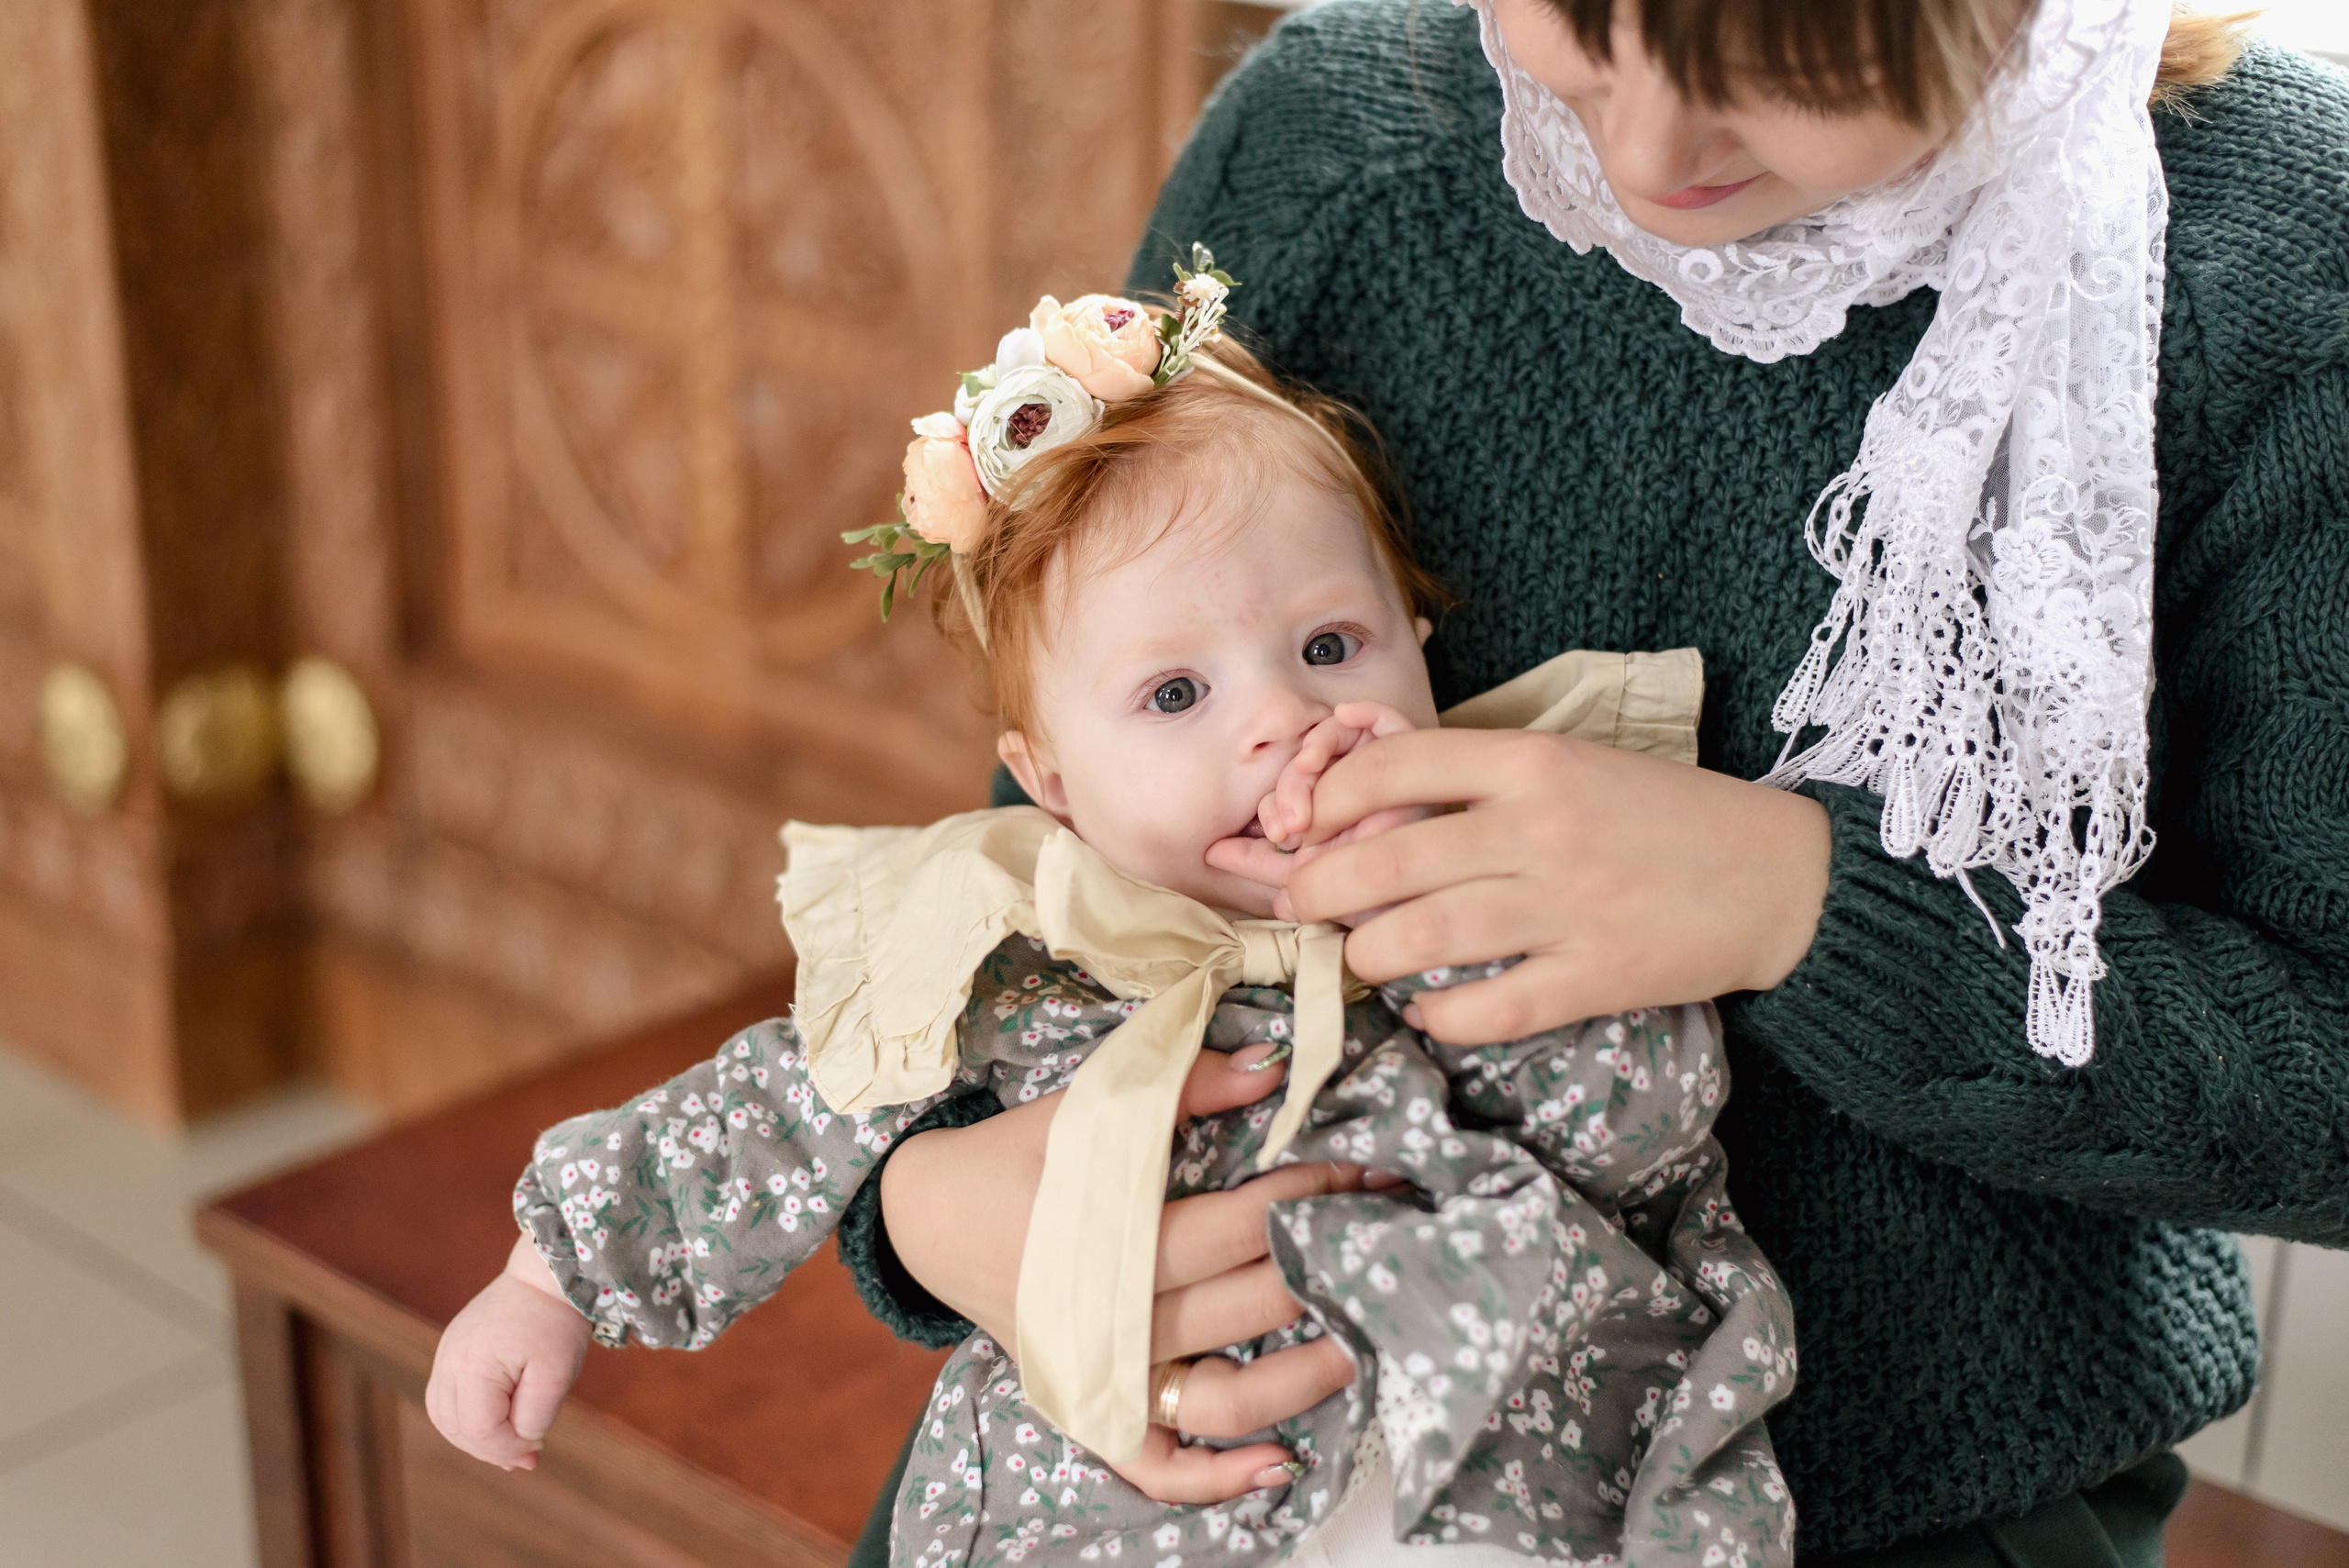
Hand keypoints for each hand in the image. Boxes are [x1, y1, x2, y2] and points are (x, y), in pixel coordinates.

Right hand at [426, 1234, 592, 1469]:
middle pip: (455, 1428)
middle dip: (492, 1449)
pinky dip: (467, 1418)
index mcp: (473, 1364)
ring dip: (475, 1438)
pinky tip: (498, 1425)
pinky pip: (447, 1397)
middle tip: (530, 1458)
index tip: (539, 1447)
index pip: (479, 1430)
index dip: (508, 1448)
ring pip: (445, 1417)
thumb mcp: (557, 1374)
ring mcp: (446, 1353)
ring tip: (513, 1447)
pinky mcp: (452, 1350)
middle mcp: (450, 1360)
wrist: (547, 1275)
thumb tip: (520, 1444)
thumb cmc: (556, 1323)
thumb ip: (536, 1416)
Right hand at [881, 1043, 1377, 1502]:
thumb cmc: (1018, 1156)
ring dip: (1302, 1378)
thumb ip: (1183, 1085)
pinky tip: (1281, 1464)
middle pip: (1243, 1305)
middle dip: (1328, 1264)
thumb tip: (1278, 1067)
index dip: (1309, 1194)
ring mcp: (1103, 1374)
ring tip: (1369, 1341)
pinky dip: (1216, 1479)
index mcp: (1105, 1237)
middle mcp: (1108, 1319)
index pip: (1234, 1225)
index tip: (1367, 1165)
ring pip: (1220, 1398)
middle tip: (1393, 1233)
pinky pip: (1157, 1465)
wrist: (929, 1220)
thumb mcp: (1088, 1104)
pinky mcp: (1092, 1408)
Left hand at [1205, 702, 1431, 918]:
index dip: (1277, 801)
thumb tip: (1211, 850)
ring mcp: (1395, 773)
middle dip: (1290, 785)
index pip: (1300, 780)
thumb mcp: (1304, 882)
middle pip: (1318, 756)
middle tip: (1287, 825)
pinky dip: (1364, 711)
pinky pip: (1391, 719)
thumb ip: (1260, 863)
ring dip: (1314, 754)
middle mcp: (1368, 789)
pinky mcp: (1424, 761)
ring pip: (1341, 736)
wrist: (1419, 920)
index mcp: (1340, 810)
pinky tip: (1344, 716)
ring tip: (1310, 793)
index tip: (1274, 834)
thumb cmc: (1367, 909)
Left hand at [1281, 728, 1830, 1043]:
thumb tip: (1374, 816)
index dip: (1329, 799)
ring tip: (1355, 961)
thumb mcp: (1573, 765)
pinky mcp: (1595, 976)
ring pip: (1421, 935)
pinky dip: (1440, 1015)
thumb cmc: (1662, 816)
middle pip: (1386, 860)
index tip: (1308, 828)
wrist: (1779, 875)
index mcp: (1532, 762)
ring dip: (1366, 956)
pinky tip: (1427, 1008)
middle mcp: (1540, 828)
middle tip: (1303, 908)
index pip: (1394, 764)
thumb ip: (1484, 783)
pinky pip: (1489, 1007)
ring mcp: (1567, 906)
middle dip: (1320, 891)